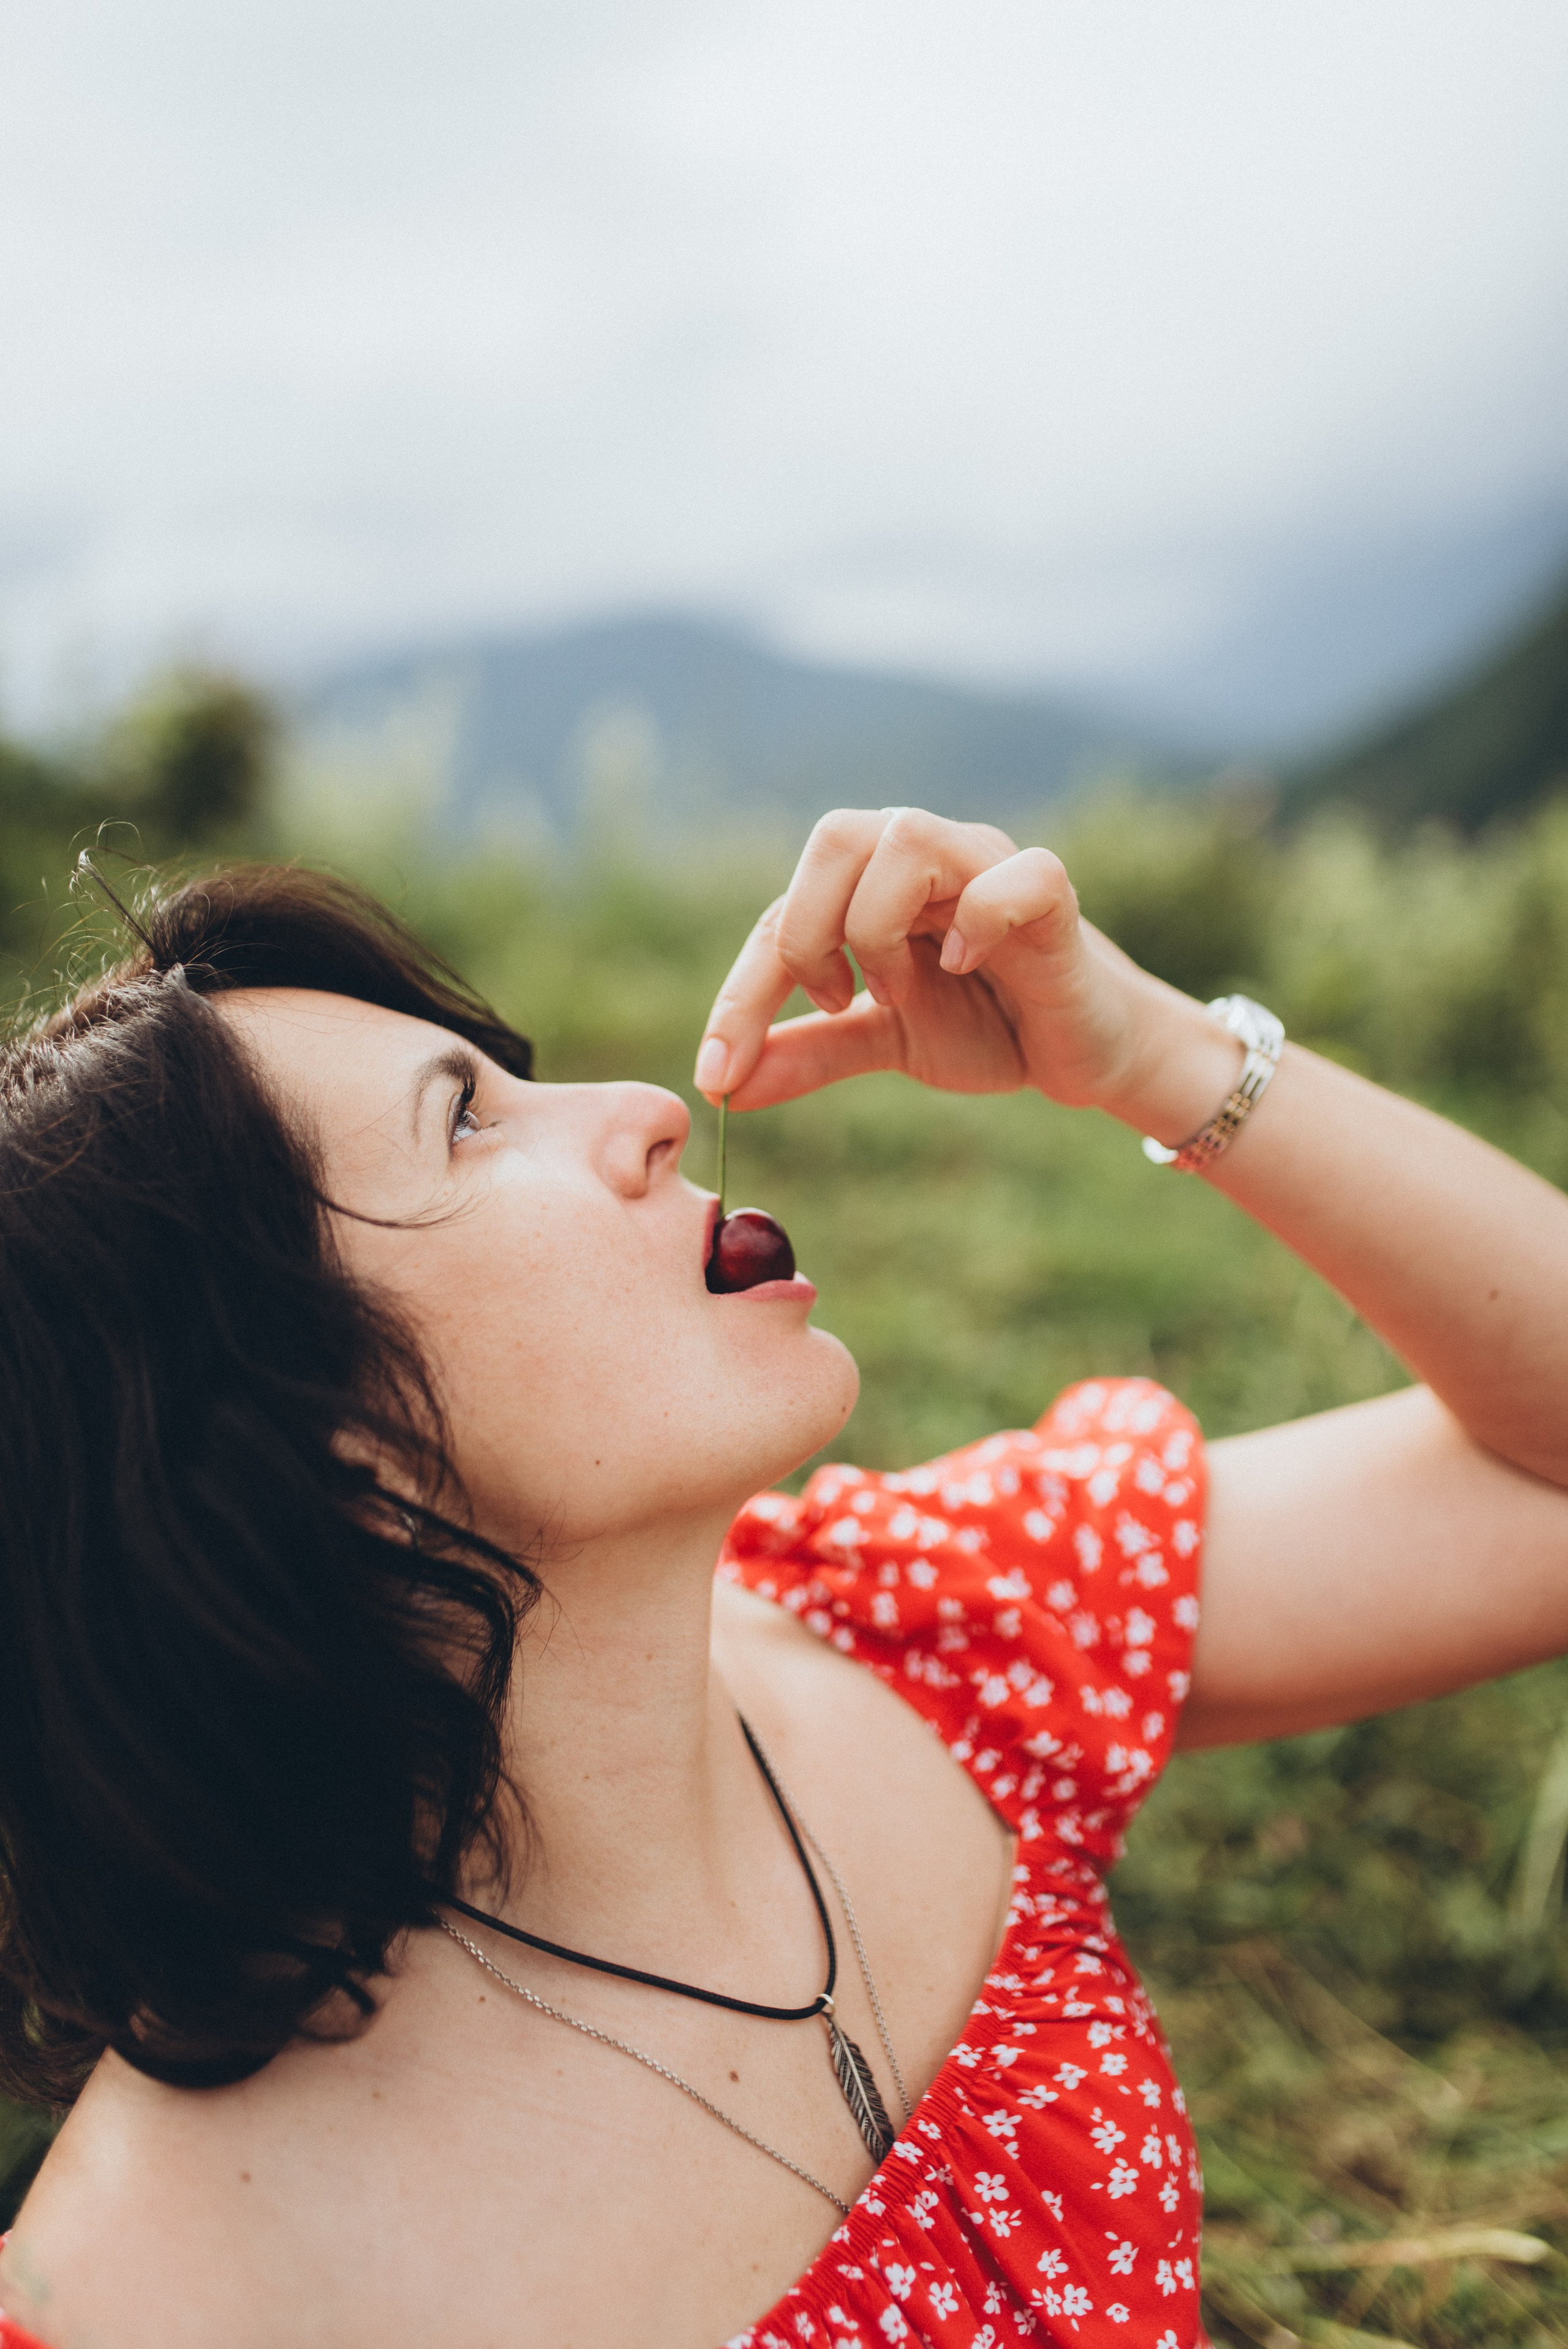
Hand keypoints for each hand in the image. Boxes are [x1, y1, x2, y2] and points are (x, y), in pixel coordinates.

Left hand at [694, 806, 1204, 1118]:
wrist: (1084, 1052)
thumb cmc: (989, 1027)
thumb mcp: (884, 1043)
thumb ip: (809, 1053)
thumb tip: (723, 1088)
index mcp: (874, 883)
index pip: (785, 911)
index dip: (742, 991)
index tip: (718, 1071)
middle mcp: (926, 857)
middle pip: (835, 837)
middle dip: (806, 931)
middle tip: (831, 1003)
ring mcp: (988, 865)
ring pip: (906, 836)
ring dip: (878, 924)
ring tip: (898, 992)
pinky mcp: (1051, 894)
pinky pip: (1011, 876)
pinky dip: (978, 917)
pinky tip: (967, 967)